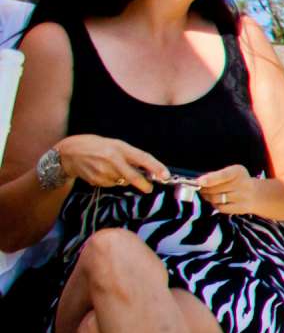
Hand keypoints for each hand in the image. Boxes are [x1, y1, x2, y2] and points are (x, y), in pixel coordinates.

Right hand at [52, 134, 169, 191]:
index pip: (142, 158)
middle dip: (144, 184)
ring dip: (124, 179)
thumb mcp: (116, 144)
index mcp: (118, 148)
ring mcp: (103, 172)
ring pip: (123, 182)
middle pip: (133, 177)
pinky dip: (112, 180)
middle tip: (149, 188)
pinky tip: (103, 172)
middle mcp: (112, 160)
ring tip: (112, 168)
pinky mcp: (97, 181)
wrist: (69, 153)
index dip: (156, 168)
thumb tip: (149, 169)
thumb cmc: (96, 146)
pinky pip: (112, 184)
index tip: (165, 175)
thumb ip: (132, 156)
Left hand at [191, 164, 261, 215]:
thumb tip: (199, 182)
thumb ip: (216, 175)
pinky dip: (215, 205)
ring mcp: (242, 197)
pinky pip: (221, 208)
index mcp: (238, 171)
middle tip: (200, 187)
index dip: (210, 179)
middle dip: (204, 189)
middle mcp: (243, 184)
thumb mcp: (230, 173)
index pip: (223, 175)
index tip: (199, 182)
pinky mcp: (240, 208)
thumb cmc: (238, 181)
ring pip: (216, 199)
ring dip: (207, 197)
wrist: (255, 194)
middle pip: (215, 189)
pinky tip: (217, 201)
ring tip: (207, 194)